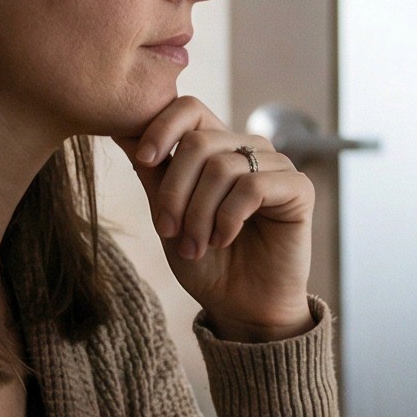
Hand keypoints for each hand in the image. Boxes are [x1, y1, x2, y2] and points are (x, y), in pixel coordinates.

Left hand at [125, 98, 314, 341]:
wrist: (241, 307)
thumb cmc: (206, 263)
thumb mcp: (167, 215)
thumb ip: (153, 172)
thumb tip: (118, 128)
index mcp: (217, 148)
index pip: (189, 109)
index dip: (161, 127)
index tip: (143, 160)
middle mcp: (247, 149)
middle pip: (199, 142)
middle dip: (175, 191)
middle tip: (168, 231)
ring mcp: (275, 166)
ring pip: (223, 167)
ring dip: (199, 214)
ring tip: (196, 245)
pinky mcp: (298, 188)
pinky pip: (253, 187)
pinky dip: (228, 218)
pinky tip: (224, 240)